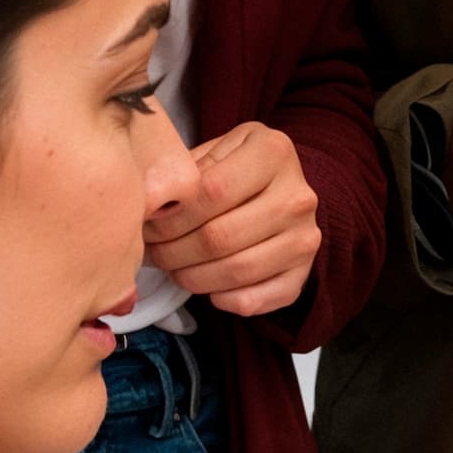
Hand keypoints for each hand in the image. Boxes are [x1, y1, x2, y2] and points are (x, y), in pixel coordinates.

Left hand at [141, 116, 324, 317]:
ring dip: (189, 277)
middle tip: (152, 250)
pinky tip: (205, 284)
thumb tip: (147, 206)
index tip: (146, 222)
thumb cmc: (234, 170)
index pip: (211, 191)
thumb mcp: (213, 151)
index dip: (169, 215)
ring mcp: (305, 238)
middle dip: (172, 250)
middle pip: (219, 237)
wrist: (279, 190)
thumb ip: (184, 171)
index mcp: (274, 152)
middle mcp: (298, 196)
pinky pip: (252, 301)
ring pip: (234, 271)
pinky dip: (219, 299)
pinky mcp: (302, 274)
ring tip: (172, 266)